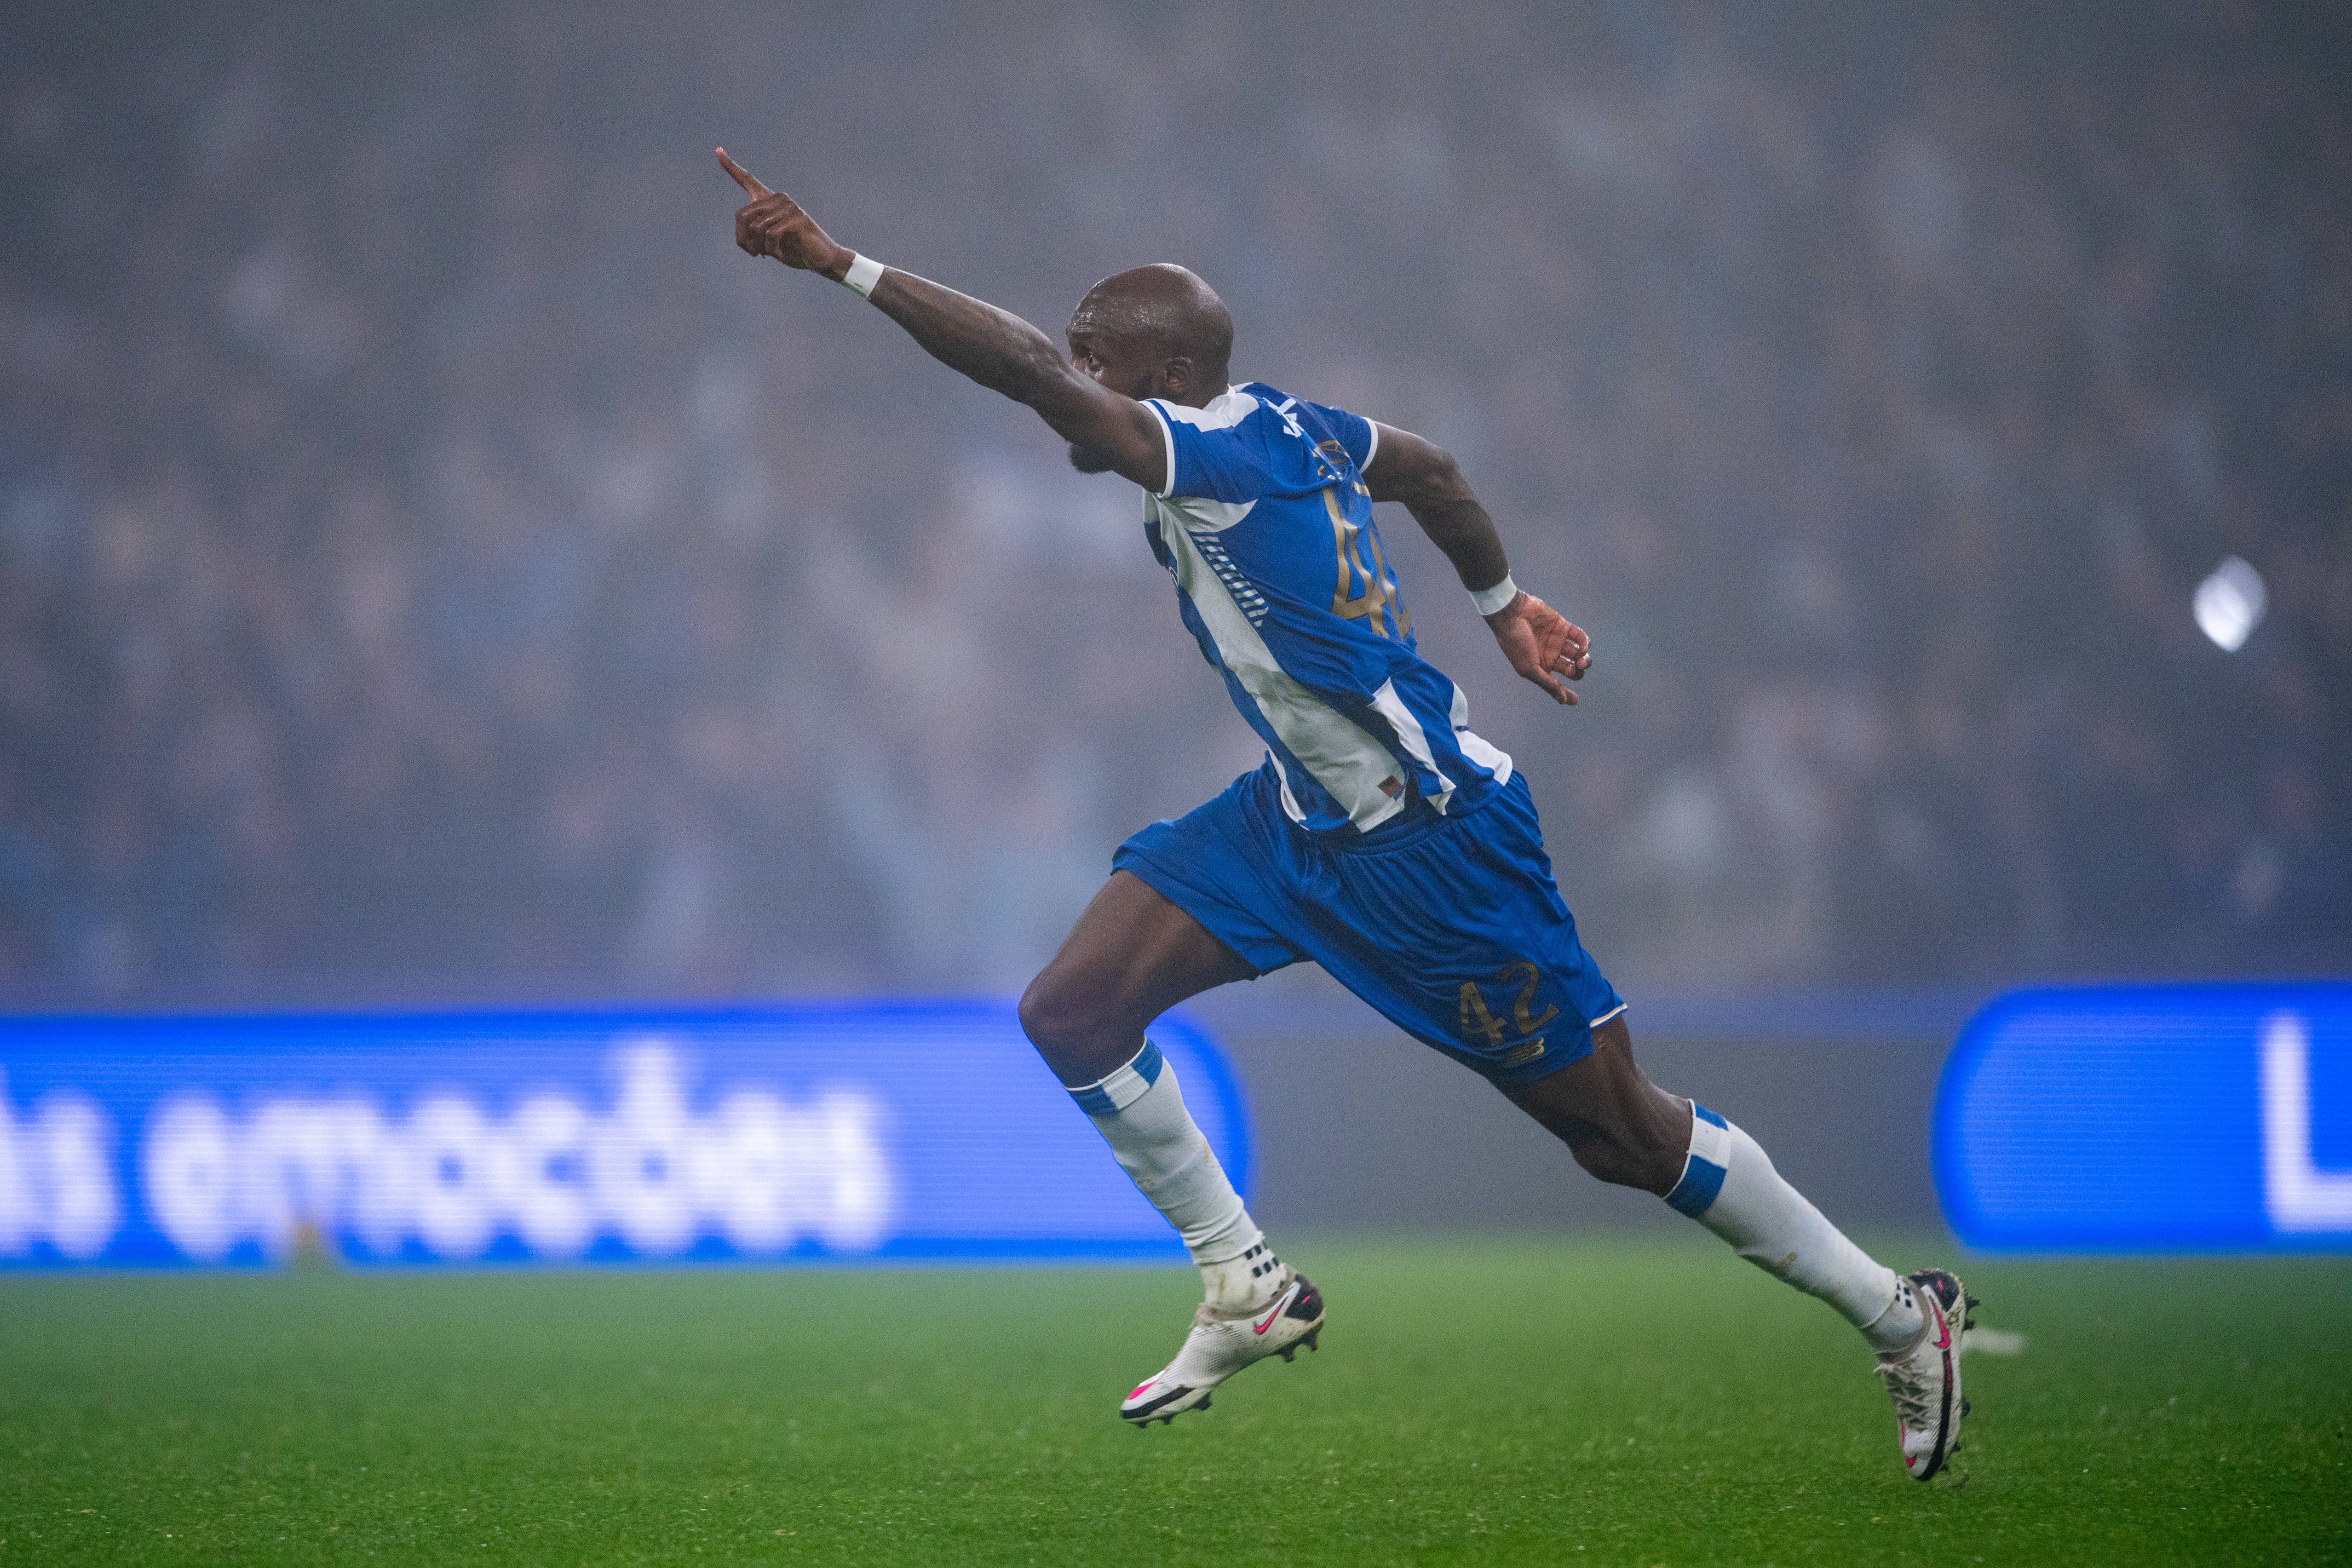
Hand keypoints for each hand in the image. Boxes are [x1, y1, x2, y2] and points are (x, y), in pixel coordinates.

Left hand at [717, 148, 851, 276]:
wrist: (820, 258)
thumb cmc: (793, 249)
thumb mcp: (767, 243)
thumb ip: (753, 236)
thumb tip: (743, 239)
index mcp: (768, 200)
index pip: (747, 180)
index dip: (730, 166)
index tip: (718, 150)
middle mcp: (777, 198)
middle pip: (743, 216)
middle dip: (744, 239)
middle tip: (753, 253)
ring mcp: (788, 207)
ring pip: (757, 227)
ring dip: (759, 247)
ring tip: (768, 253)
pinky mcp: (797, 218)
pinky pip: (771, 233)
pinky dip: (771, 248)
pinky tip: (778, 252)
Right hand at [1486, 591, 1591, 704]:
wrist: (1512, 615)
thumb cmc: (1516, 643)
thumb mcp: (1529, 669)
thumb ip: (1547, 683)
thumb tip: (1562, 700)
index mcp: (1540, 667)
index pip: (1557, 684)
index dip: (1566, 694)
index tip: (1575, 700)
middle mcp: (1550, 655)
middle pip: (1572, 669)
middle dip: (1578, 672)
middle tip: (1577, 668)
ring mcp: (1557, 641)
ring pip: (1578, 654)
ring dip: (1584, 659)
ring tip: (1582, 660)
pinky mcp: (1563, 626)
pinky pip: (1580, 637)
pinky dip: (1585, 644)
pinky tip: (1584, 648)